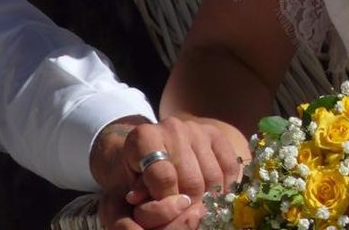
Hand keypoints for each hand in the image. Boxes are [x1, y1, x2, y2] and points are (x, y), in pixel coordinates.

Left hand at [90, 116, 239, 228]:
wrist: (139, 154)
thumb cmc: (128, 181)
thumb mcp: (118, 201)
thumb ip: (129, 219)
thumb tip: (151, 226)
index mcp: (143, 137)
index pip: (164, 178)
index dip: (163, 204)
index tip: (157, 209)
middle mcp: (173, 127)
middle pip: (193, 182)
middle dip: (186, 207)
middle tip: (175, 212)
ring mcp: (197, 129)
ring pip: (214, 179)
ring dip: (206, 200)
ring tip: (189, 202)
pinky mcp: (216, 134)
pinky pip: (230, 169)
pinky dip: (223, 188)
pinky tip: (207, 193)